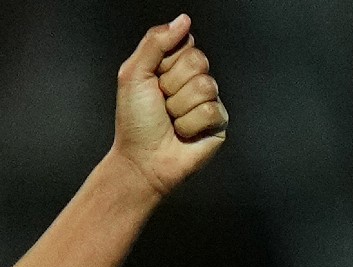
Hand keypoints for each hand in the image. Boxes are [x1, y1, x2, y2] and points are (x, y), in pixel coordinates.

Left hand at [112, 14, 227, 197]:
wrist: (141, 161)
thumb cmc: (135, 122)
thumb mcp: (133, 75)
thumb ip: (155, 42)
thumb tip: (183, 20)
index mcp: (174, 67)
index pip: (185, 43)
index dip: (166, 63)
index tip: (153, 81)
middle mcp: (193, 80)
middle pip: (198, 61)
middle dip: (172, 85)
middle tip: (161, 104)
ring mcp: (208, 100)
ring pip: (204, 86)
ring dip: (178, 108)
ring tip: (170, 121)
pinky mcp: (218, 121)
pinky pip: (210, 110)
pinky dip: (189, 125)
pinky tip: (182, 134)